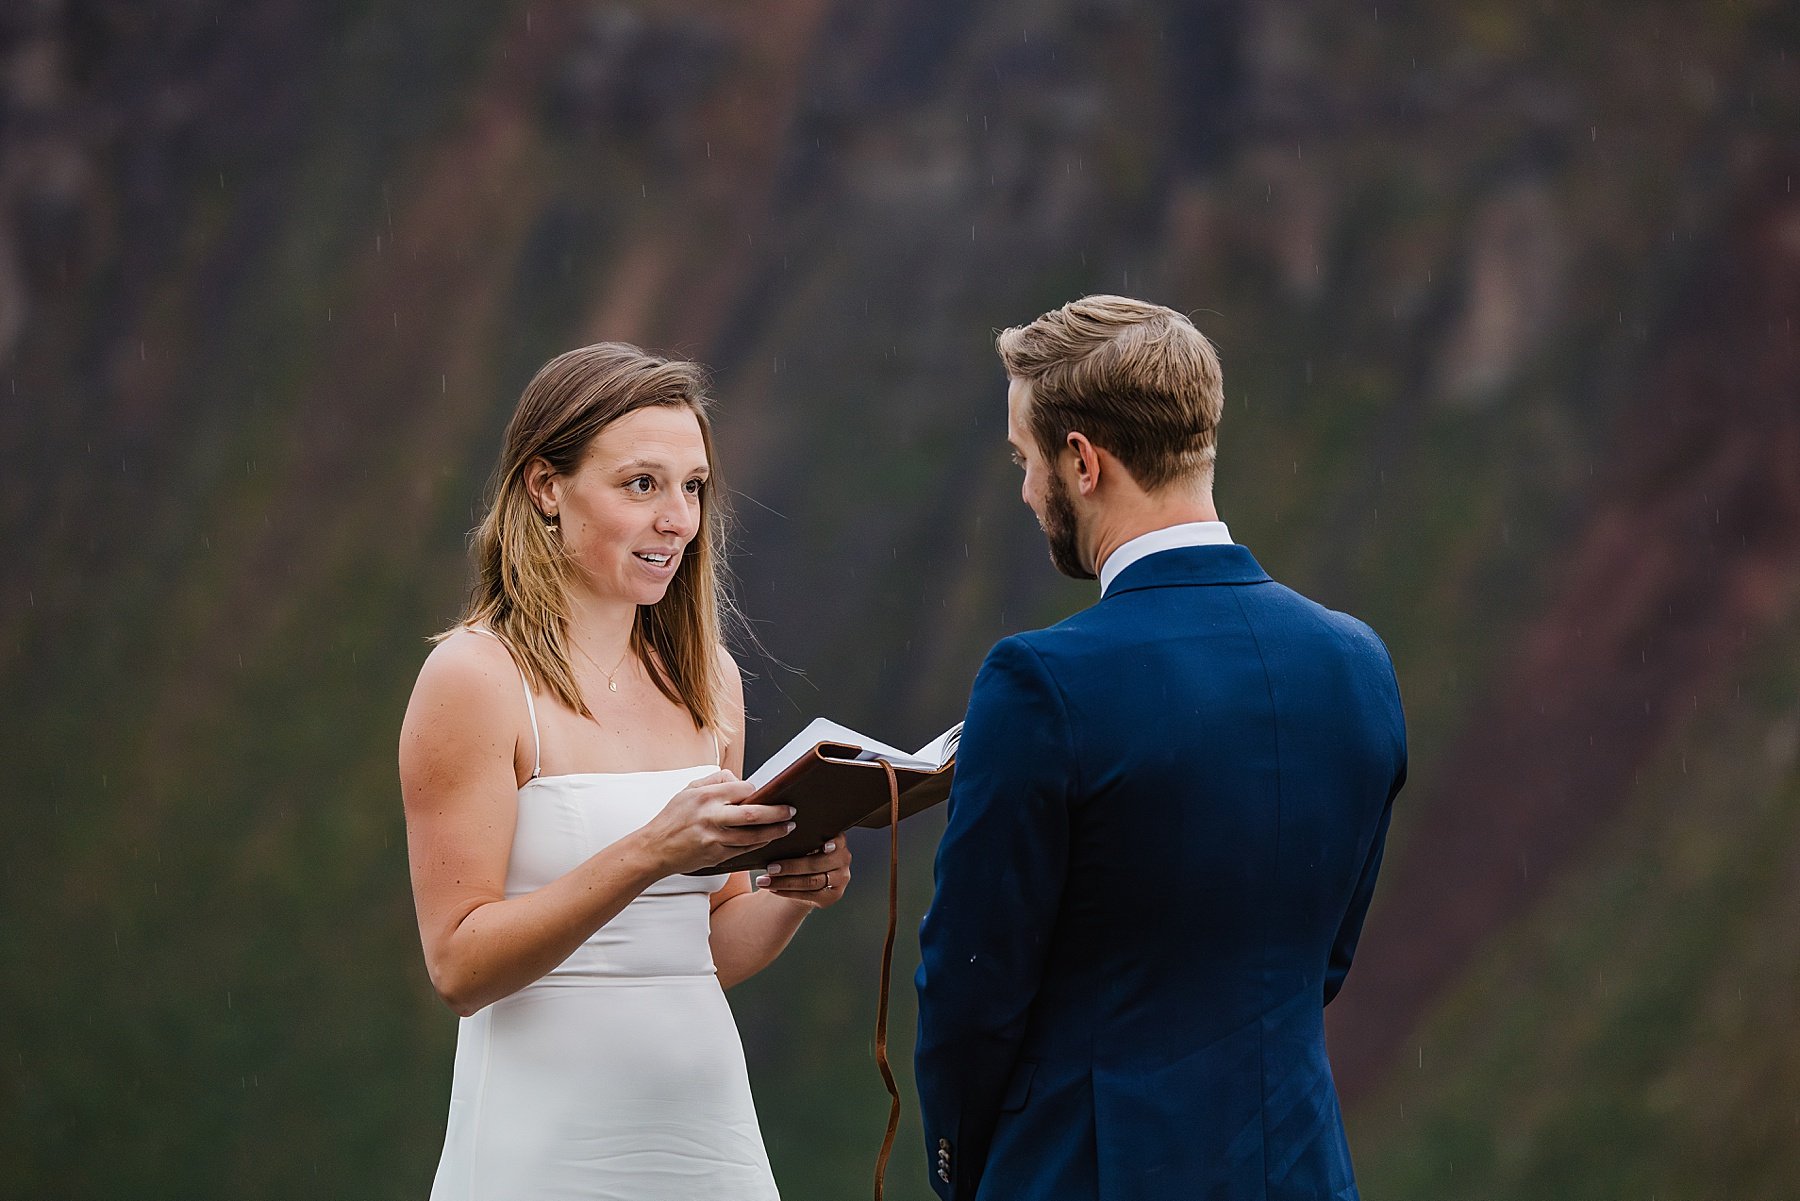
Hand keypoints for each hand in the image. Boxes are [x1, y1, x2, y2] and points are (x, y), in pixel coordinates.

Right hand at [638, 771, 796, 875]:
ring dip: (774, 832)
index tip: (767, 792)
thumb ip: (714, 782)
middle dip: (776, 813)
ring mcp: (713, 839)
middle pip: (752, 814)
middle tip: (792, 811)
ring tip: (788, 827)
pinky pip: (743, 850)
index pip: (742, 789)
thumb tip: (740, 780)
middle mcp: (710, 817)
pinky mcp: (715, 856)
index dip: (757, 791)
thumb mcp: (688, 790)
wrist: (654, 849)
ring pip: (752, 836)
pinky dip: (759, 845)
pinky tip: (769, 839)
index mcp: (704, 796)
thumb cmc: (672, 818)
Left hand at [754, 833, 851, 909]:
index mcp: (838, 841)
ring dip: (785, 882)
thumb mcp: (805, 842)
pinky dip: (788, 892)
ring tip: (765, 881)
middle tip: (770, 868)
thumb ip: (803, 837)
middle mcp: (843, 859)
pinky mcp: (831, 896)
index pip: (837, 841)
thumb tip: (781, 829)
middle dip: (791, 867)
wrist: (806, 877)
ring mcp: (840, 879)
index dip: (832, 844)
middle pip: (817, 864)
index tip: (824, 846)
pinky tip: (774, 889)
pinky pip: (808, 895)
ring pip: (811, 882)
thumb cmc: (803, 853)